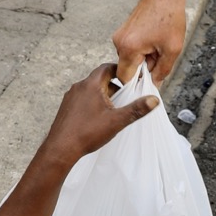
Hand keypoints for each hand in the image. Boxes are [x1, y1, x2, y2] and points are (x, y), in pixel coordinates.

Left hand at [40, 62, 158, 164]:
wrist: (60, 148)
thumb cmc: (86, 133)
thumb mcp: (116, 121)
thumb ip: (136, 109)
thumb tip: (154, 100)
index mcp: (90, 85)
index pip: (107, 67)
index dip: (120, 71)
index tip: (130, 78)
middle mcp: (78, 87)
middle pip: (99, 78)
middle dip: (114, 85)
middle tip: (127, 94)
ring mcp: (70, 97)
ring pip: (91, 89)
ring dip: (103, 94)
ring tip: (115, 107)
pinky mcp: (66, 108)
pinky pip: (83, 99)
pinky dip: (93, 102)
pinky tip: (99, 116)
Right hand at [113, 0, 185, 84]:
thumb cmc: (169, 16)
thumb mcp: (172, 49)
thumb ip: (162, 71)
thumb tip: (155, 85)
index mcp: (128, 48)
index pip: (125, 80)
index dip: (137, 86)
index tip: (148, 87)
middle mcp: (119, 42)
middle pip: (128, 70)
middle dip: (144, 70)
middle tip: (160, 60)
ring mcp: (119, 36)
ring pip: (130, 60)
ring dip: (144, 59)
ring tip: (159, 46)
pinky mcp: (123, 32)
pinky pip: (131, 50)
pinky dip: (143, 50)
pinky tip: (154, 41)